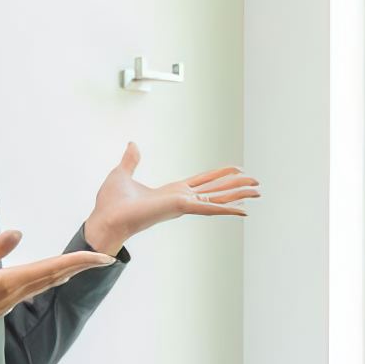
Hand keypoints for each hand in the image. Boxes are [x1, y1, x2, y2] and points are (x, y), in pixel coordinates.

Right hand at [0, 229, 115, 339]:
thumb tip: (18, 232)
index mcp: (11, 282)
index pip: (54, 268)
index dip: (80, 261)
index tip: (104, 258)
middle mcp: (16, 293)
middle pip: (56, 276)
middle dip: (81, 267)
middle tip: (106, 259)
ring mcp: (9, 301)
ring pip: (47, 284)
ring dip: (67, 273)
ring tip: (84, 265)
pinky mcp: (1, 303)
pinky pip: (35, 289)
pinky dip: (50, 279)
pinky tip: (51, 277)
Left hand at [84, 142, 257, 255]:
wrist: (105, 218)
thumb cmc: (111, 203)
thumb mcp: (122, 173)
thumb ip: (131, 160)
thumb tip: (132, 145)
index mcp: (172, 192)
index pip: (202, 181)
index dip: (220, 175)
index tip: (236, 170)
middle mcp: (181, 199)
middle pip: (216, 189)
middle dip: (236, 186)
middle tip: (256, 183)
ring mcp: (183, 205)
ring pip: (218, 197)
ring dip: (239, 194)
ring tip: (259, 190)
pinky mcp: (181, 208)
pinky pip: (210, 207)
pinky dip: (228, 209)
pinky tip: (245, 210)